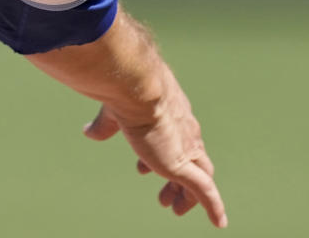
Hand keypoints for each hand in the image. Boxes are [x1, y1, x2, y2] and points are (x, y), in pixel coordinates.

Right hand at [83, 79, 226, 226]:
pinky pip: (207, 192)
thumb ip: (105, 125)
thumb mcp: (114, 112)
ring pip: (200, 178)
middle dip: (177, 178)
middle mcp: (185, 131)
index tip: (142, 169)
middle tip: (163, 196)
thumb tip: (89, 132)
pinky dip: (214, 207)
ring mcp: (187, 149)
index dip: (156, 155)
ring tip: (175, 209)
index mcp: (171, 114)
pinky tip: (219, 223)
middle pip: (191, 158)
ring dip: (188, 195)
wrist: (138, 86)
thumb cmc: (127, 92)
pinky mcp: (186, 166)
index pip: (172, 139)